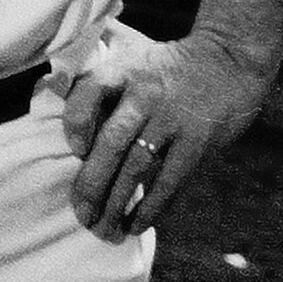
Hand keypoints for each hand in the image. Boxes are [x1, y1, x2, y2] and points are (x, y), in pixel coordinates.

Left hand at [62, 26, 271, 240]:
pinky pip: (169, 181)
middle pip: (110, 142)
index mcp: (123, 70)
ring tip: (102, 229)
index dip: (76, 122)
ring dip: (116, 203)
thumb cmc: (166, 65)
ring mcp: (171, 120)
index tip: (74, 151)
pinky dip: (151, 207)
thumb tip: (54, 95)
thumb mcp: (131, 52)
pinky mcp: (196, 143)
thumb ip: (98, 71)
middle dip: (91, 183)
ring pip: (136, 168)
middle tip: (80, 214)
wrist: (228, 62)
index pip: (88, 93)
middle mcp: (144, 95)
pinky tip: (135, 225)